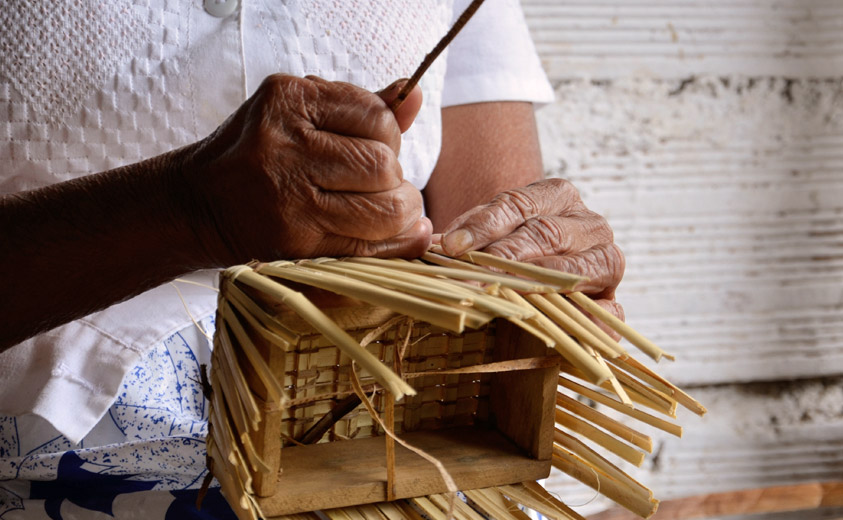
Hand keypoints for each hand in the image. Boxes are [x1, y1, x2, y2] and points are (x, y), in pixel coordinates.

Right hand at [181, 74, 430, 265]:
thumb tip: (415, 96)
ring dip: (401, 211)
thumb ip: (360, 106)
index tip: (374, 146)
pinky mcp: (296, 244)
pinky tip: (403, 232)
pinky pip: (371, 247)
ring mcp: (290, 200)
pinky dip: (399, 241)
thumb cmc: (257, 153)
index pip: (378, 117)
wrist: (196, 204)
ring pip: (386, 209)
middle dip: (395, 176)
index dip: (389, 135)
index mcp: (288, 102)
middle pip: (384, 165)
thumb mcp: (298, 113)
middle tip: (379, 182)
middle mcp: (287, 148)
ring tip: (387, 207)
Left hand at [438, 178, 624, 317]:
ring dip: (537, 284)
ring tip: (503, 295)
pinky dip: (586, 320)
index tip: (453, 246)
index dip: (484, 225)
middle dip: (505, 256)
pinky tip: (561, 327)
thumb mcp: (488, 240)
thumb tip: (433, 247)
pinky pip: (607, 311)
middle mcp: (590, 225)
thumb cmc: (509, 256)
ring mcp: (607, 262)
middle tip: (470, 275)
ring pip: (577, 269)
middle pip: (547, 234)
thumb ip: (468, 239)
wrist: (540, 288)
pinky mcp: (612, 301)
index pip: (520, 205)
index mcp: (558, 197)